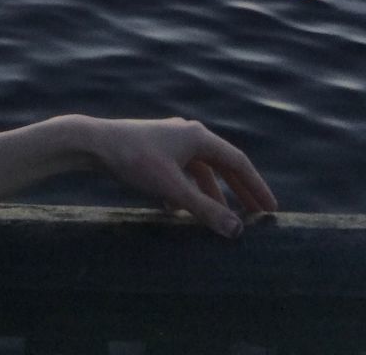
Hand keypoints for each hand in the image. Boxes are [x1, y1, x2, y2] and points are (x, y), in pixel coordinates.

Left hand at [80, 115, 277, 237]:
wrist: (94, 143)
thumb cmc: (135, 160)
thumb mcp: (173, 188)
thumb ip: (205, 210)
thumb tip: (238, 231)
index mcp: (198, 137)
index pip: (238, 162)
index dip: (256, 186)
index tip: (271, 209)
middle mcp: (188, 134)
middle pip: (222, 165)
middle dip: (240, 191)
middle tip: (258, 216)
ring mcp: (171, 141)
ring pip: (201, 171)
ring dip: (213, 194)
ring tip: (224, 219)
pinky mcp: (156, 151)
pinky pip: (181, 173)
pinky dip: (189, 192)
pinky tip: (182, 213)